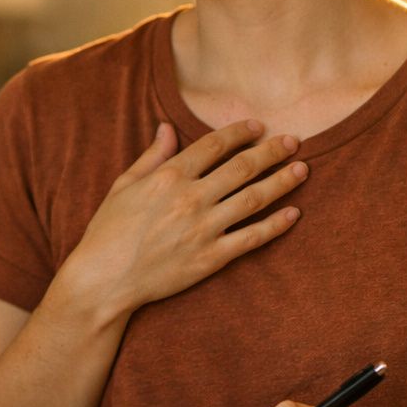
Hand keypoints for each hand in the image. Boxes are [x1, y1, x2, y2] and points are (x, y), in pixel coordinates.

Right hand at [54, 120, 307, 319]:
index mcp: (169, 176)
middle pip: (242, 167)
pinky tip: (294, 213)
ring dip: (282, 181)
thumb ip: (152, 156)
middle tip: (293, 141)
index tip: (258, 126)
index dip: (240, 133)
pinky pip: (252, 237)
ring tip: (303, 169)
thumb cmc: (107, 232)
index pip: (214, 145)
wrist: (103, 280)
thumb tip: (167, 128)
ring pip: (254, 198)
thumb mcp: (124, 185)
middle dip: (271, 151)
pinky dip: (276, 225)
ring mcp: (203, 228)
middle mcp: (190, 198)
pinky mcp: (211, 258)